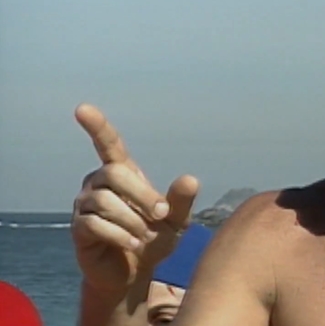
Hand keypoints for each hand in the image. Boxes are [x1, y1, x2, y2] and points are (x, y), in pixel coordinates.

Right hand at [71, 104, 198, 293]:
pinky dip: (118, 234)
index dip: (96, 126)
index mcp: (122, 173)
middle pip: (114, 174)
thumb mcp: (176, 220)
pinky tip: (132, 243)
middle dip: (142, 194)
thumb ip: (182, 200)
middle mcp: (98, 182)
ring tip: (145, 236)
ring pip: (104, 200)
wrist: (135, 271)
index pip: (107, 143)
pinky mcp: (78, 228)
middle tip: (162, 214)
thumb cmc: (155, 237)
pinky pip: (94, 224)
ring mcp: (85, 204)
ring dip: (131, 219)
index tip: (82, 109)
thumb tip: (191, 179)